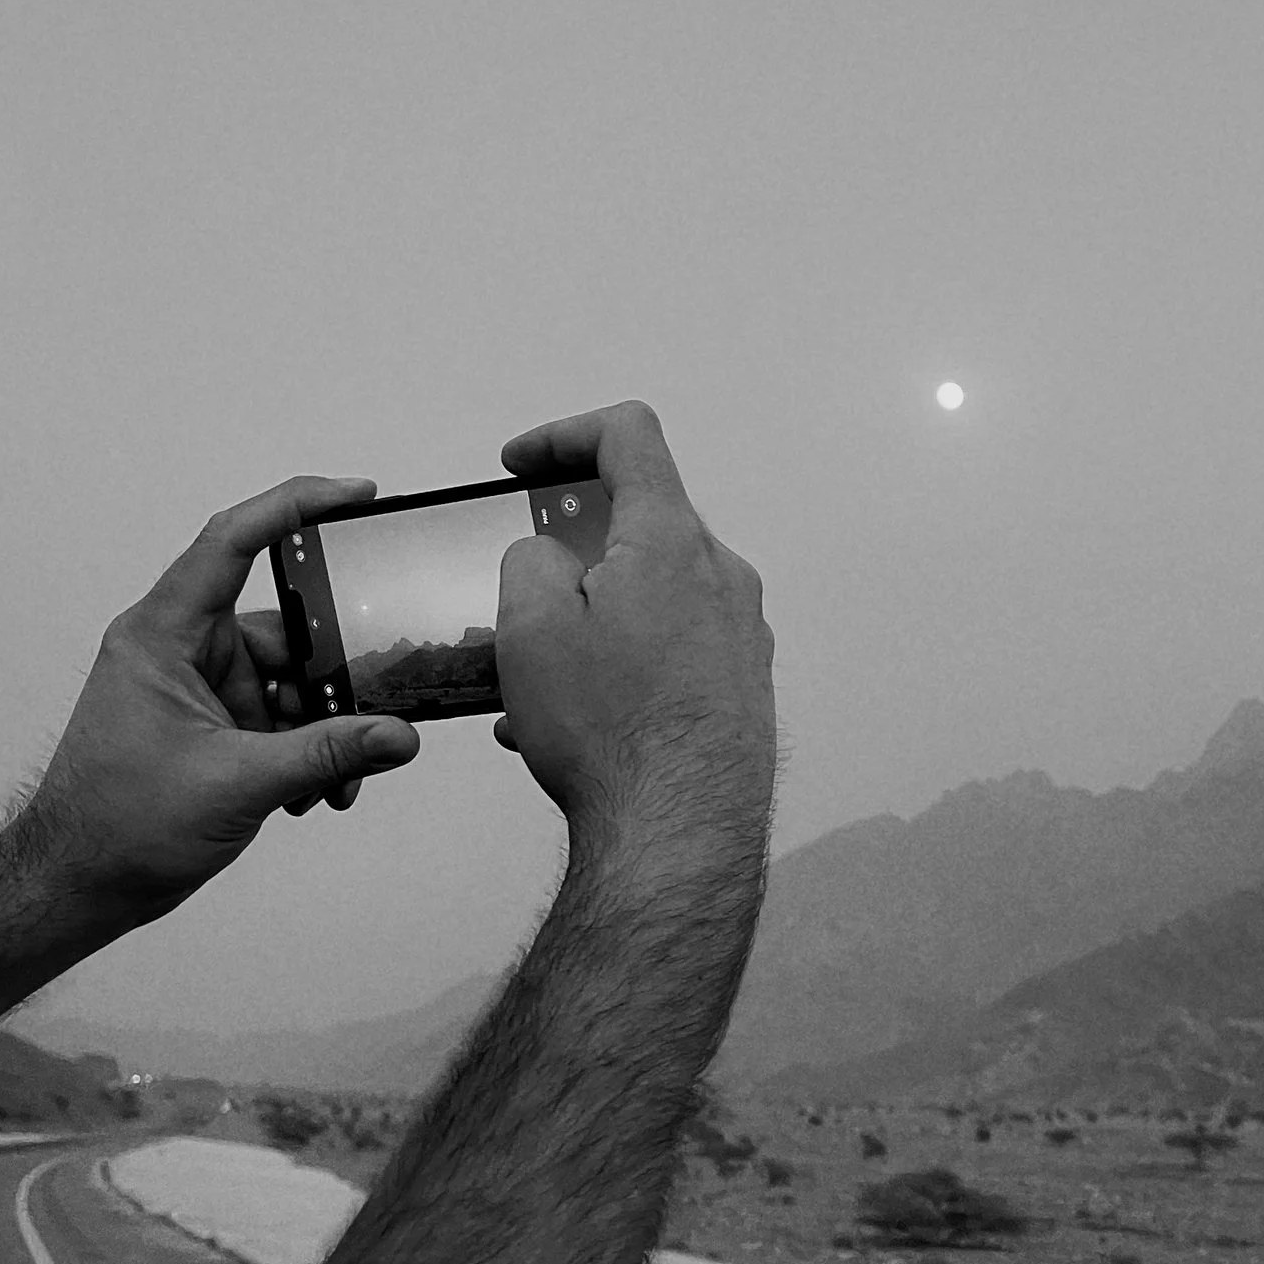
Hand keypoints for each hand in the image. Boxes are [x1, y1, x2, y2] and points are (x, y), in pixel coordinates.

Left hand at [13, 477, 422, 927]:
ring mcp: (198, 690)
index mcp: (164, 636)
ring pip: (289, 683)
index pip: (231, 543)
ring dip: (322, 730)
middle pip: (284, 631)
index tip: (356, 494)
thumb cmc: (117, 826)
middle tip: (374, 710)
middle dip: (333, 678)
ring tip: (334, 780)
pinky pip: (279, 719)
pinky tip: (315, 792)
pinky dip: (306, 751)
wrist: (78, 885)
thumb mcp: (239, 783)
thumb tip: (399, 735)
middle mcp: (181, 651)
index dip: (294, 507)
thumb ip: (328, 754)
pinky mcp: (212, 727)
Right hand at [493, 403, 775, 848]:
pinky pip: (672, 651)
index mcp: (671, 539)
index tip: (521, 465)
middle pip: (643, 525)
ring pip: (653, 597)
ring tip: (534, 677)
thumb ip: (531, 560)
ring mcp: (741, 635)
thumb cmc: (608, 726)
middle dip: (572, 547)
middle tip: (523, 588)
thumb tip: (550, 557)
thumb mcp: (531, 625)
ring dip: (591, 619)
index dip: (565, 434)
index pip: (629, 436)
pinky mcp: (742, 688)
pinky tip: (573, 721)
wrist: (679, 829)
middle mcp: (723, 576)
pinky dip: (621, 664)